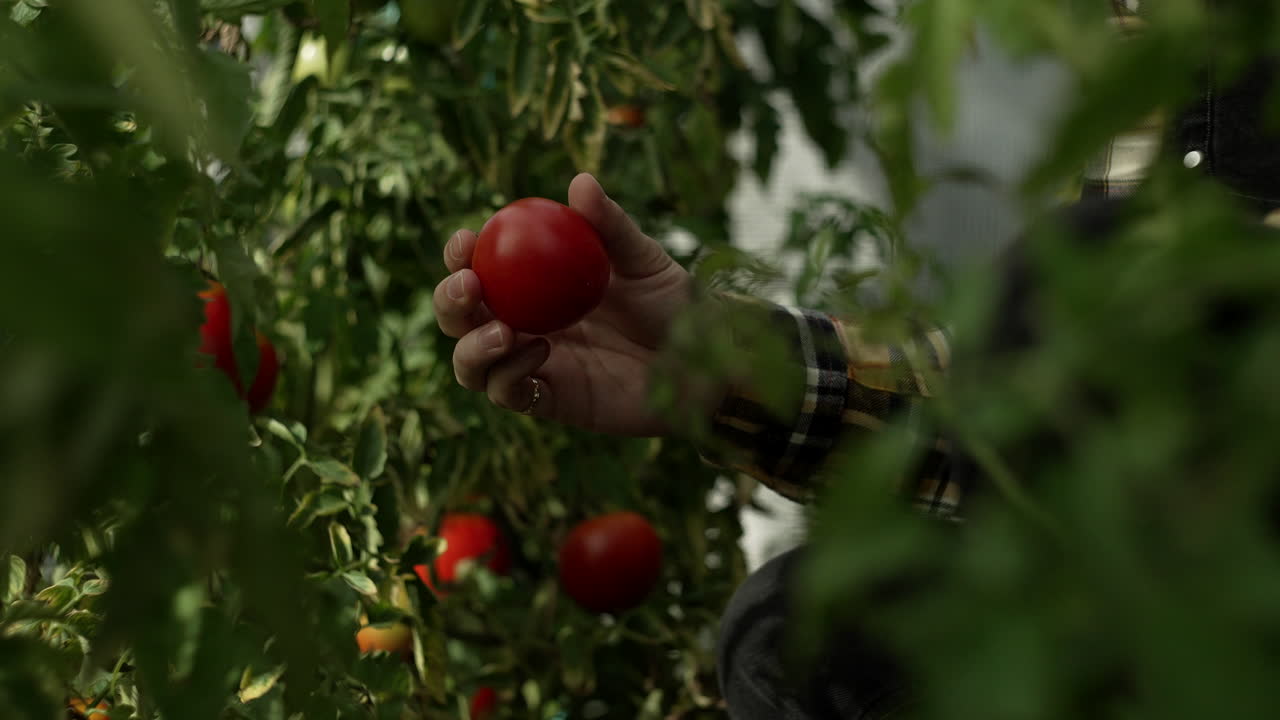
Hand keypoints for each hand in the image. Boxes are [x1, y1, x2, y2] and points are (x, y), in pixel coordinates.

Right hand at [433, 173, 698, 436]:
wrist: (704, 363)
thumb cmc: (674, 306)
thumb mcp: (644, 259)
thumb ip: (610, 225)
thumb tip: (580, 182)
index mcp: (535, 288)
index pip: (481, 270)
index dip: (459, 256)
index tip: (466, 240)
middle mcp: (523, 326)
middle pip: (460, 319)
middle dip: (449, 301)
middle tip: (470, 286)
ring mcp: (532, 366)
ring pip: (470, 364)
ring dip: (471, 346)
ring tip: (503, 330)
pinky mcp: (550, 402)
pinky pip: (508, 393)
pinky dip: (508, 374)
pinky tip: (539, 350)